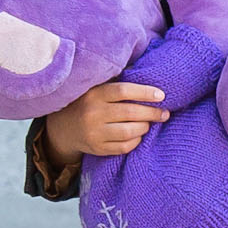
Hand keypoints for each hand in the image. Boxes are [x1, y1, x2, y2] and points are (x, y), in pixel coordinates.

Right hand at [42, 80, 168, 162]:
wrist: (62, 128)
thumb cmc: (88, 103)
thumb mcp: (96, 89)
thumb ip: (117, 85)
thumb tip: (151, 79)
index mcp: (94, 94)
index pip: (123, 91)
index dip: (145, 92)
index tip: (161, 95)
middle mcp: (93, 114)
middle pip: (130, 112)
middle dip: (152, 113)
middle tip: (165, 113)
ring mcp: (94, 133)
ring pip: (129, 131)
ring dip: (145, 126)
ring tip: (149, 123)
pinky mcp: (97, 148)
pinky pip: (124, 147)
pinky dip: (136, 140)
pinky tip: (138, 134)